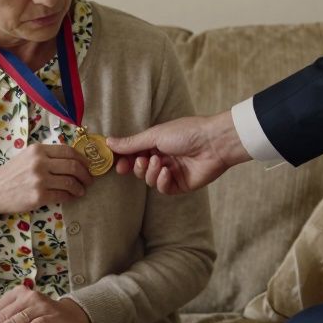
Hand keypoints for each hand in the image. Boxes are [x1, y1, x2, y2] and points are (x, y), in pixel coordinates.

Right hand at [0, 144, 93, 216]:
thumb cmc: (11, 174)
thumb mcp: (27, 157)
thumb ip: (47, 156)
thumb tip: (73, 159)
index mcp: (38, 150)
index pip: (68, 151)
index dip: (83, 159)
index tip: (88, 166)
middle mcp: (39, 163)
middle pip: (73, 166)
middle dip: (86, 175)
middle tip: (89, 180)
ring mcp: (39, 180)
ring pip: (70, 182)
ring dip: (80, 188)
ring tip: (81, 191)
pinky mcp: (38, 196)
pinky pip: (63, 196)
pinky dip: (71, 197)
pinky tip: (71, 197)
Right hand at [105, 113, 250, 194]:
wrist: (214, 143)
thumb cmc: (186, 133)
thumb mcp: (154, 136)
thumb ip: (132, 143)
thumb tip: (109, 142)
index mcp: (157, 143)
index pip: (134, 154)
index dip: (124, 159)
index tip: (116, 163)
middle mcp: (163, 158)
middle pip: (140, 169)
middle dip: (136, 167)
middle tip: (138, 162)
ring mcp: (172, 172)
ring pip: (150, 180)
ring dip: (150, 172)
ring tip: (159, 162)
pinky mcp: (181, 185)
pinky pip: (163, 189)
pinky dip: (162, 181)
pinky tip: (167, 172)